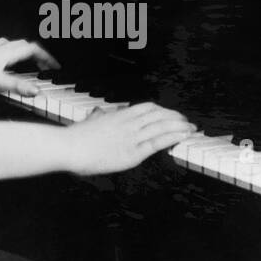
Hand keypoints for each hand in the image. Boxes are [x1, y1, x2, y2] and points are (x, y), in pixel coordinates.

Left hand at [0, 36, 59, 92]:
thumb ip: (17, 87)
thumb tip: (37, 91)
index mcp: (6, 53)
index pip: (32, 49)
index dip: (46, 57)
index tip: (55, 67)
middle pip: (24, 45)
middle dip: (37, 55)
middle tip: (45, 67)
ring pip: (11, 46)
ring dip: (23, 52)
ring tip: (28, 64)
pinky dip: (7, 55)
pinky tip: (3, 64)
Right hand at [64, 102, 196, 175]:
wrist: (69, 147)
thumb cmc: (75, 138)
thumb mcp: (88, 122)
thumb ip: (97, 117)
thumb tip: (97, 113)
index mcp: (118, 116)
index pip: (146, 108)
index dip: (161, 110)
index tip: (170, 114)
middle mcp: (127, 123)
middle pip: (158, 115)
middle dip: (175, 117)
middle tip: (186, 122)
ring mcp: (131, 136)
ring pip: (161, 126)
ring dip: (179, 126)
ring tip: (191, 129)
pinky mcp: (133, 151)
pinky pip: (158, 141)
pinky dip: (173, 137)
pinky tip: (182, 136)